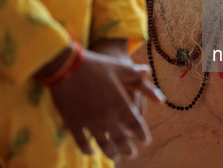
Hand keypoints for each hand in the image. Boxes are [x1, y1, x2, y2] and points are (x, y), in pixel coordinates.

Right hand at [45, 48, 162, 161]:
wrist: (66, 65)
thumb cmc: (96, 65)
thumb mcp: (121, 68)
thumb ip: (139, 80)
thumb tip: (156, 87)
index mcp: (120, 103)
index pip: (135, 125)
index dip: (142, 135)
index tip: (145, 142)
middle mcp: (106, 116)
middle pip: (121, 139)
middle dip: (128, 149)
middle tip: (131, 154)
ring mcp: (89, 121)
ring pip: (103, 143)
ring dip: (110, 153)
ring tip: (115, 157)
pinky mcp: (73, 123)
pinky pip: (81, 142)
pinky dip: (87, 149)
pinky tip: (91, 152)